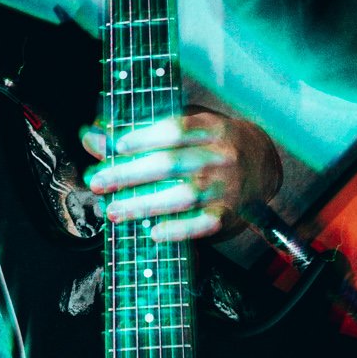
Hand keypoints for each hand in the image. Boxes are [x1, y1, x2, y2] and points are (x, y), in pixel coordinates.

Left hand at [79, 109, 278, 241]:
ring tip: (113, 210)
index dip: (144, 137)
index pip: (175, 129)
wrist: (264, 163)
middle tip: (98, 182)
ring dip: (143, 205)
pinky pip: (202, 225)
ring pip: (181, 197)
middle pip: (170, 164)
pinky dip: (178, 230)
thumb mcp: (187, 125)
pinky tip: (153, 232)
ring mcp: (225, 187)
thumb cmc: (213, 141)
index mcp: (210, 127)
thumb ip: (143, 130)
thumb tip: (92, 137)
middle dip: (129, 174)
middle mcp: (219, 156)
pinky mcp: (228, 214)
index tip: (116, 146)